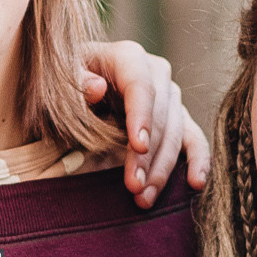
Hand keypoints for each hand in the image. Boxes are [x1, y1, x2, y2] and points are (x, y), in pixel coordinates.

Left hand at [78, 39, 209, 206]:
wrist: (71, 90)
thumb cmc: (63, 86)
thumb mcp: (58, 82)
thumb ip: (74, 84)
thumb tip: (96, 87)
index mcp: (126, 58)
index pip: (141, 86)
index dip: (142, 116)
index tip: (138, 145)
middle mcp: (155, 73)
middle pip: (161, 115)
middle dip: (148, 154)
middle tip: (133, 186)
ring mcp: (169, 96)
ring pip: (176, 134)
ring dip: (162, 169)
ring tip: (143, 198)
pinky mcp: (176, 118)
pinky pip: (193, 139)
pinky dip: (198, 160)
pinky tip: (195, 184)